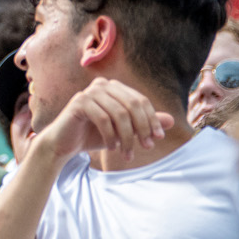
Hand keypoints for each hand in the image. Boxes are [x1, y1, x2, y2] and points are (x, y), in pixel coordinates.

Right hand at [37, 76, 171, 160]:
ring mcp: (89, 92)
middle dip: (143, 127)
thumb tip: (171, 120)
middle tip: (147, 147)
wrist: (66, 142)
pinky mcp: (79, 102)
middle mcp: (102, 84)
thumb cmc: (95, 134)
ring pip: (120, 114)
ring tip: (127, 154)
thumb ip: (144, 123)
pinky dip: (111, 136)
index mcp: (114, 87)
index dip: (152, 119)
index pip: (141, 100)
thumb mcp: (125, 131)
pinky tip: (112, 148)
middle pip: (133, 104)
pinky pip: (104, 119)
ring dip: (128, 137)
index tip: (158, 138)